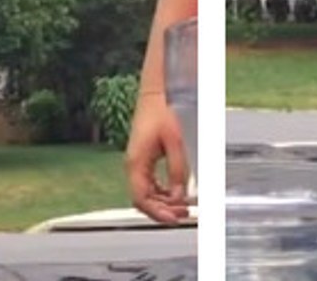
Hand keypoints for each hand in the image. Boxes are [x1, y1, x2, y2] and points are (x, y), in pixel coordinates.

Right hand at [125, 91, 189, 223]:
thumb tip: (180, 195)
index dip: (157, 212)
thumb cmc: (161, 115)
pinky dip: (162, 194)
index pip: (141, 198)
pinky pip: (150, 186)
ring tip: (183, 207)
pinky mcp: (142, 163)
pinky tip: (176, 195)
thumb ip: (177, 170)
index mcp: (136, 163)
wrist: (153, 99)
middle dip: (163, 210)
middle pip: (143, 200)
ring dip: (163, 203)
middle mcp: (132, 167)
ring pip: (146, 195)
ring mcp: (136, 166)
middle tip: (184, 214)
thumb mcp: (174, 143)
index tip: (174, 219)